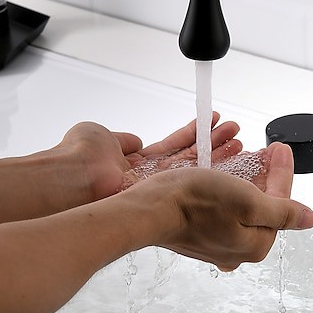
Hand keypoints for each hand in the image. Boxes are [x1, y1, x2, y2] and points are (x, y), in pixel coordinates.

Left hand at [53, 113, 239, 204]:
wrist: (73, 179)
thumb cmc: (79, 156)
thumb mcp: (101, 135)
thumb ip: (124, 139)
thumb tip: (135, 140)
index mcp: (135, 163)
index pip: (171, 147)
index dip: (193, 135)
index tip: (212, 123)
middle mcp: (151, 176)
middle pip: (190, 157)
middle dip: (214, 144)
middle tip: (235, 134)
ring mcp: (158, 185)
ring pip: (196, 164)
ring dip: (219, 151)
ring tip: (239, 139)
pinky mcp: (163, 189)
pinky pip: (192, 170)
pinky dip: (212, 160)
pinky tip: (228, 151)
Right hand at [123, 142, 312, 270]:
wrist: (149, 209)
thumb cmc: (194, 203)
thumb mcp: (248, 200)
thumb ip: (282, 210)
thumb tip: (309, 219)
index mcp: (255, 244)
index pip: (281, 203)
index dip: (282, 171)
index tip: (280, 148)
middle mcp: (237, 248)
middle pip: (262, 205)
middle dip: (267, 174)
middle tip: (267, 150)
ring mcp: (216, 242)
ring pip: (241, 205)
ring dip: (247, 177)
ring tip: (247, 155)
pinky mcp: (199, 232)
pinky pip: (222, 207)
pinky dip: (227, 186)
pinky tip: (223, 172)